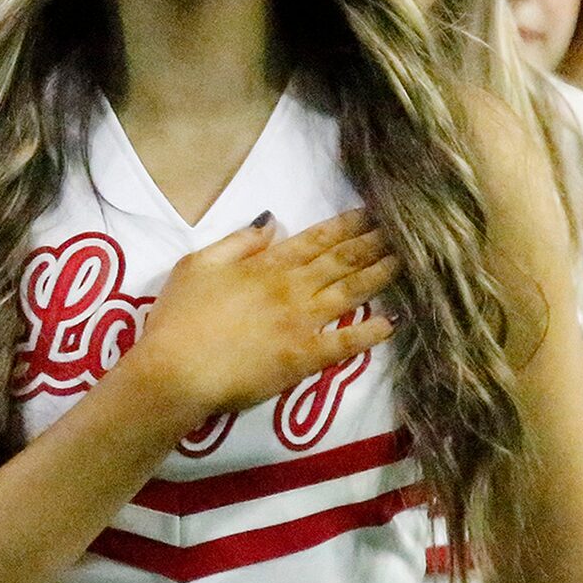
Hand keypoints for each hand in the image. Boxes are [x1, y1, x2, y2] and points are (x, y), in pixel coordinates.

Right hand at [129, 209, 398, 426]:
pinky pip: (346, 344)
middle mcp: (293, 289)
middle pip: (341, 261)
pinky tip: (393, 322)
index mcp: (267, 265)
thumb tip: (272, 222)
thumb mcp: (198, 264)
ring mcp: (303, 323)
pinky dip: (371, 333)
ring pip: (350, 293)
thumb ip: (239, 242)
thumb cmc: (179, 318)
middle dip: (374, 243)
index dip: (347, 225)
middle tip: (405, 230)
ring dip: (379, 275)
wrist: (177, 370)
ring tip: (405, 262)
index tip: (374, 212)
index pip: (316, 239)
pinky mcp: (305, 359)